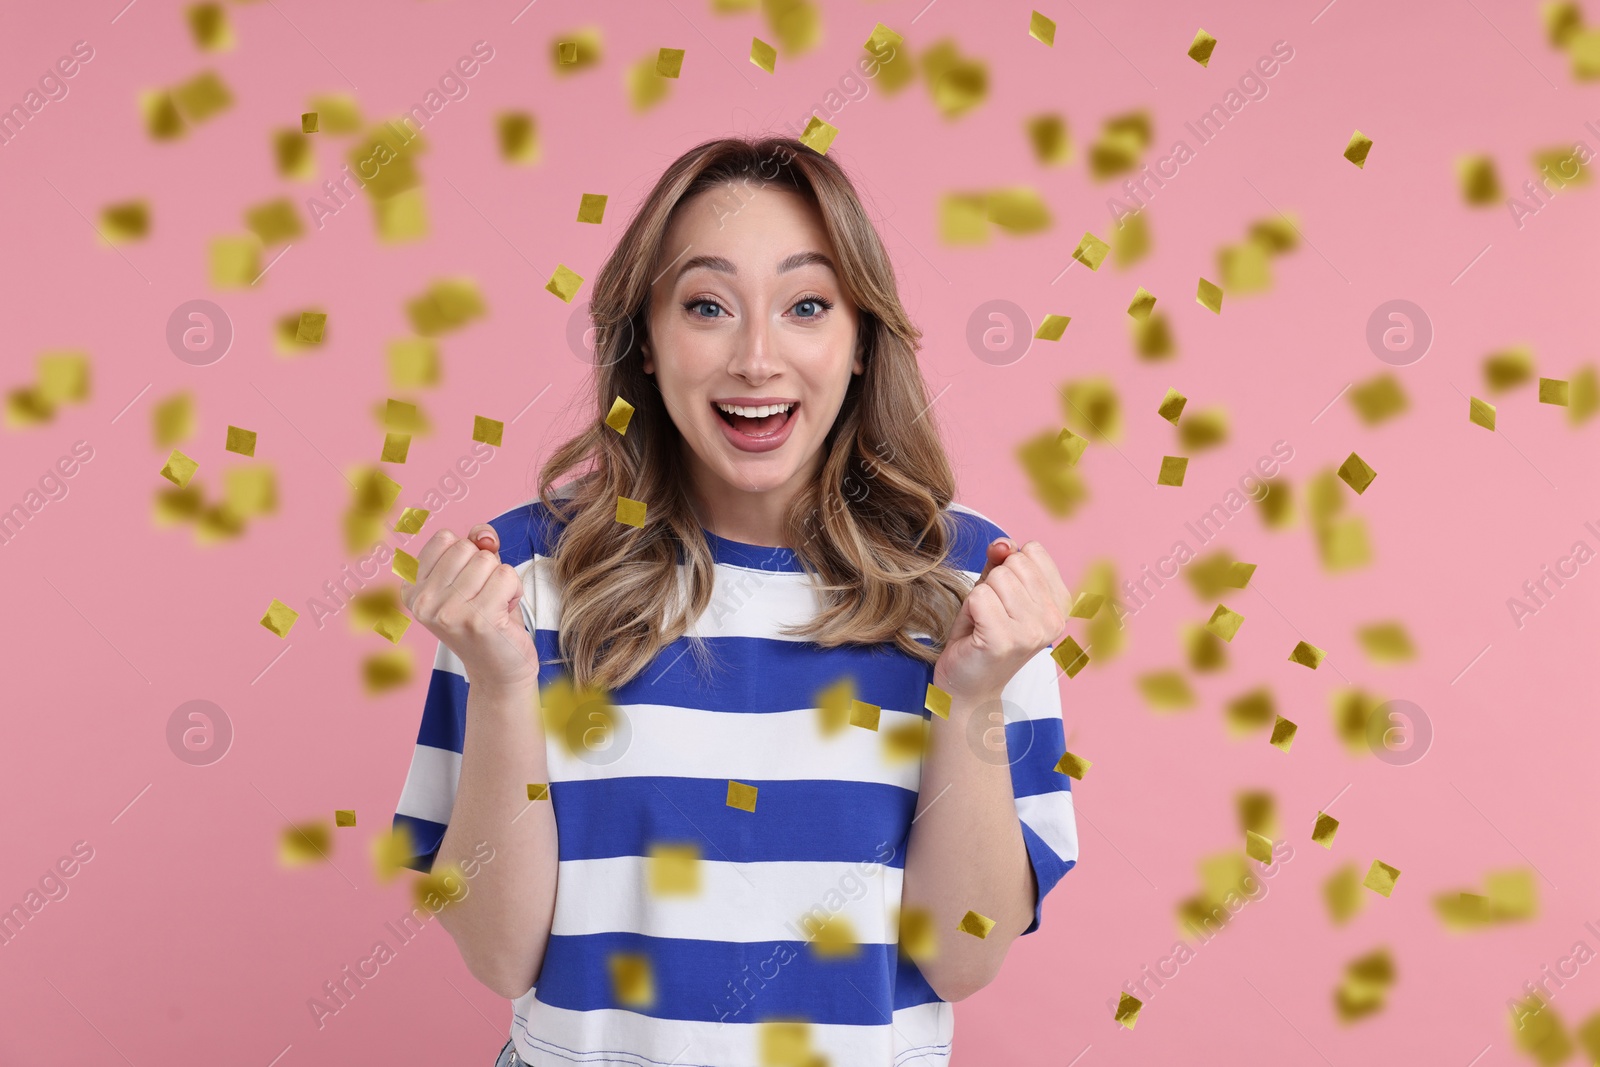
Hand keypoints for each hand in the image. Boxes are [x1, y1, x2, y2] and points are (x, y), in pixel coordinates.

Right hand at [400, 524, 540, 691]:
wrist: (499, 670)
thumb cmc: (487, 618)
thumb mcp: (472, 575)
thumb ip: (475, 544)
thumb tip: (484, 536)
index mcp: (412, 589)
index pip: (444, 538)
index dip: (468, 552)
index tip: (469, 582)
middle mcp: (423, 602)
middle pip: (466, 547)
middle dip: (485, 567)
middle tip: (484, 598)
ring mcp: (447, 612)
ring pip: (487, 559)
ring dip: (501, 579)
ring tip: (494, 606)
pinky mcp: (477, 620)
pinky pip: (506, 575)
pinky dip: (515, 590)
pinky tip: (504, 613)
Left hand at [932, 538, 1070, 705]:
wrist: (967, 685)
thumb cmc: (981, 634)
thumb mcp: (995, 590)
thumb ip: (1001, 561)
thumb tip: (1002, 543)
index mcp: (1060, 604)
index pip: (1032, 551)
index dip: (1008, 568)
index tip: (1005, 600)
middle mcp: (1053, 619)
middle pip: (1013, 563)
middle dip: (992, 583)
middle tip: (990, 614)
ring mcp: (1031, 632)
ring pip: (996, 578)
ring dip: (979, 597)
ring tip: (983, 623)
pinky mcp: (1005, 640)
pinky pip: (979, 596)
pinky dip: (969, 609)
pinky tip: (976, 632)